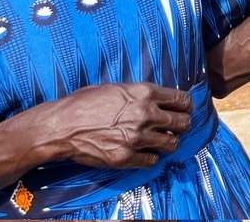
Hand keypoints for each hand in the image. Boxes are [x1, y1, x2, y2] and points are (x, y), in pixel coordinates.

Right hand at [43, 83, 192, 168]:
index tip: (184, 110)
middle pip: (183, 123)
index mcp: (145, 93)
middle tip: (178, 127)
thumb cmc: (86, 102)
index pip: (183, 100)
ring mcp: (136, 138)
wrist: (63, 126)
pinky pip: (152, 160)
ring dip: (169, 142)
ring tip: (163, 141)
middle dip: (183, 125)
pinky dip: (151, 157)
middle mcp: (145, 115)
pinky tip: (145, 152)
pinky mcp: (126, 157)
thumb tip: (162, 99)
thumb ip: (142, 94)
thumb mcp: (119, 88)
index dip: (186, 106)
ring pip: (171, 144)